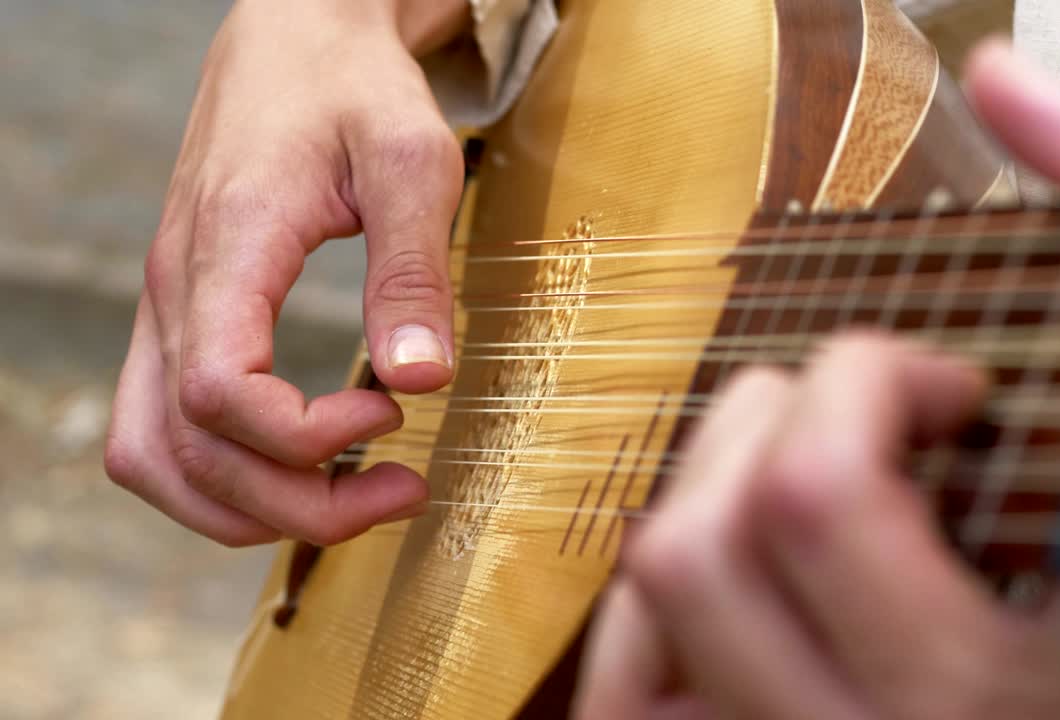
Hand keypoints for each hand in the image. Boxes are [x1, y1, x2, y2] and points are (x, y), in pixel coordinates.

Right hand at [105, 0, 470, 545]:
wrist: (294, 40)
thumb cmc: (354, 90)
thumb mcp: (409, 160)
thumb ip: (410, 271)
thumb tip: (421, 383)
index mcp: (227, 247)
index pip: (220, 394)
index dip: (307, 439)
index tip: (393, 415)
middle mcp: (175, 289)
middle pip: (190, 451)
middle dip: (297, 503)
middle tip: (400, 489)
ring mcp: (165, 307)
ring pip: (156, 457)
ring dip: (247, 507)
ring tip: (347, 495)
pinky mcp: (179, 316)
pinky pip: (158, 430)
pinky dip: (216, 476)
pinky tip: (295, 467)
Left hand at [573, 40, 1059, 718]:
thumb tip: (1006, 81)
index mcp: (987, 682)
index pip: (820, 497)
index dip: (864, 381)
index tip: (941, 380)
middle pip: (703, 544)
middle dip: (769, 419)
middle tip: (853, 410)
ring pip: (653, 604)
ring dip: (710, 489)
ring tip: (806, 474)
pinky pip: (631, 687)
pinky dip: (662, 596)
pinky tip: (753, 559)